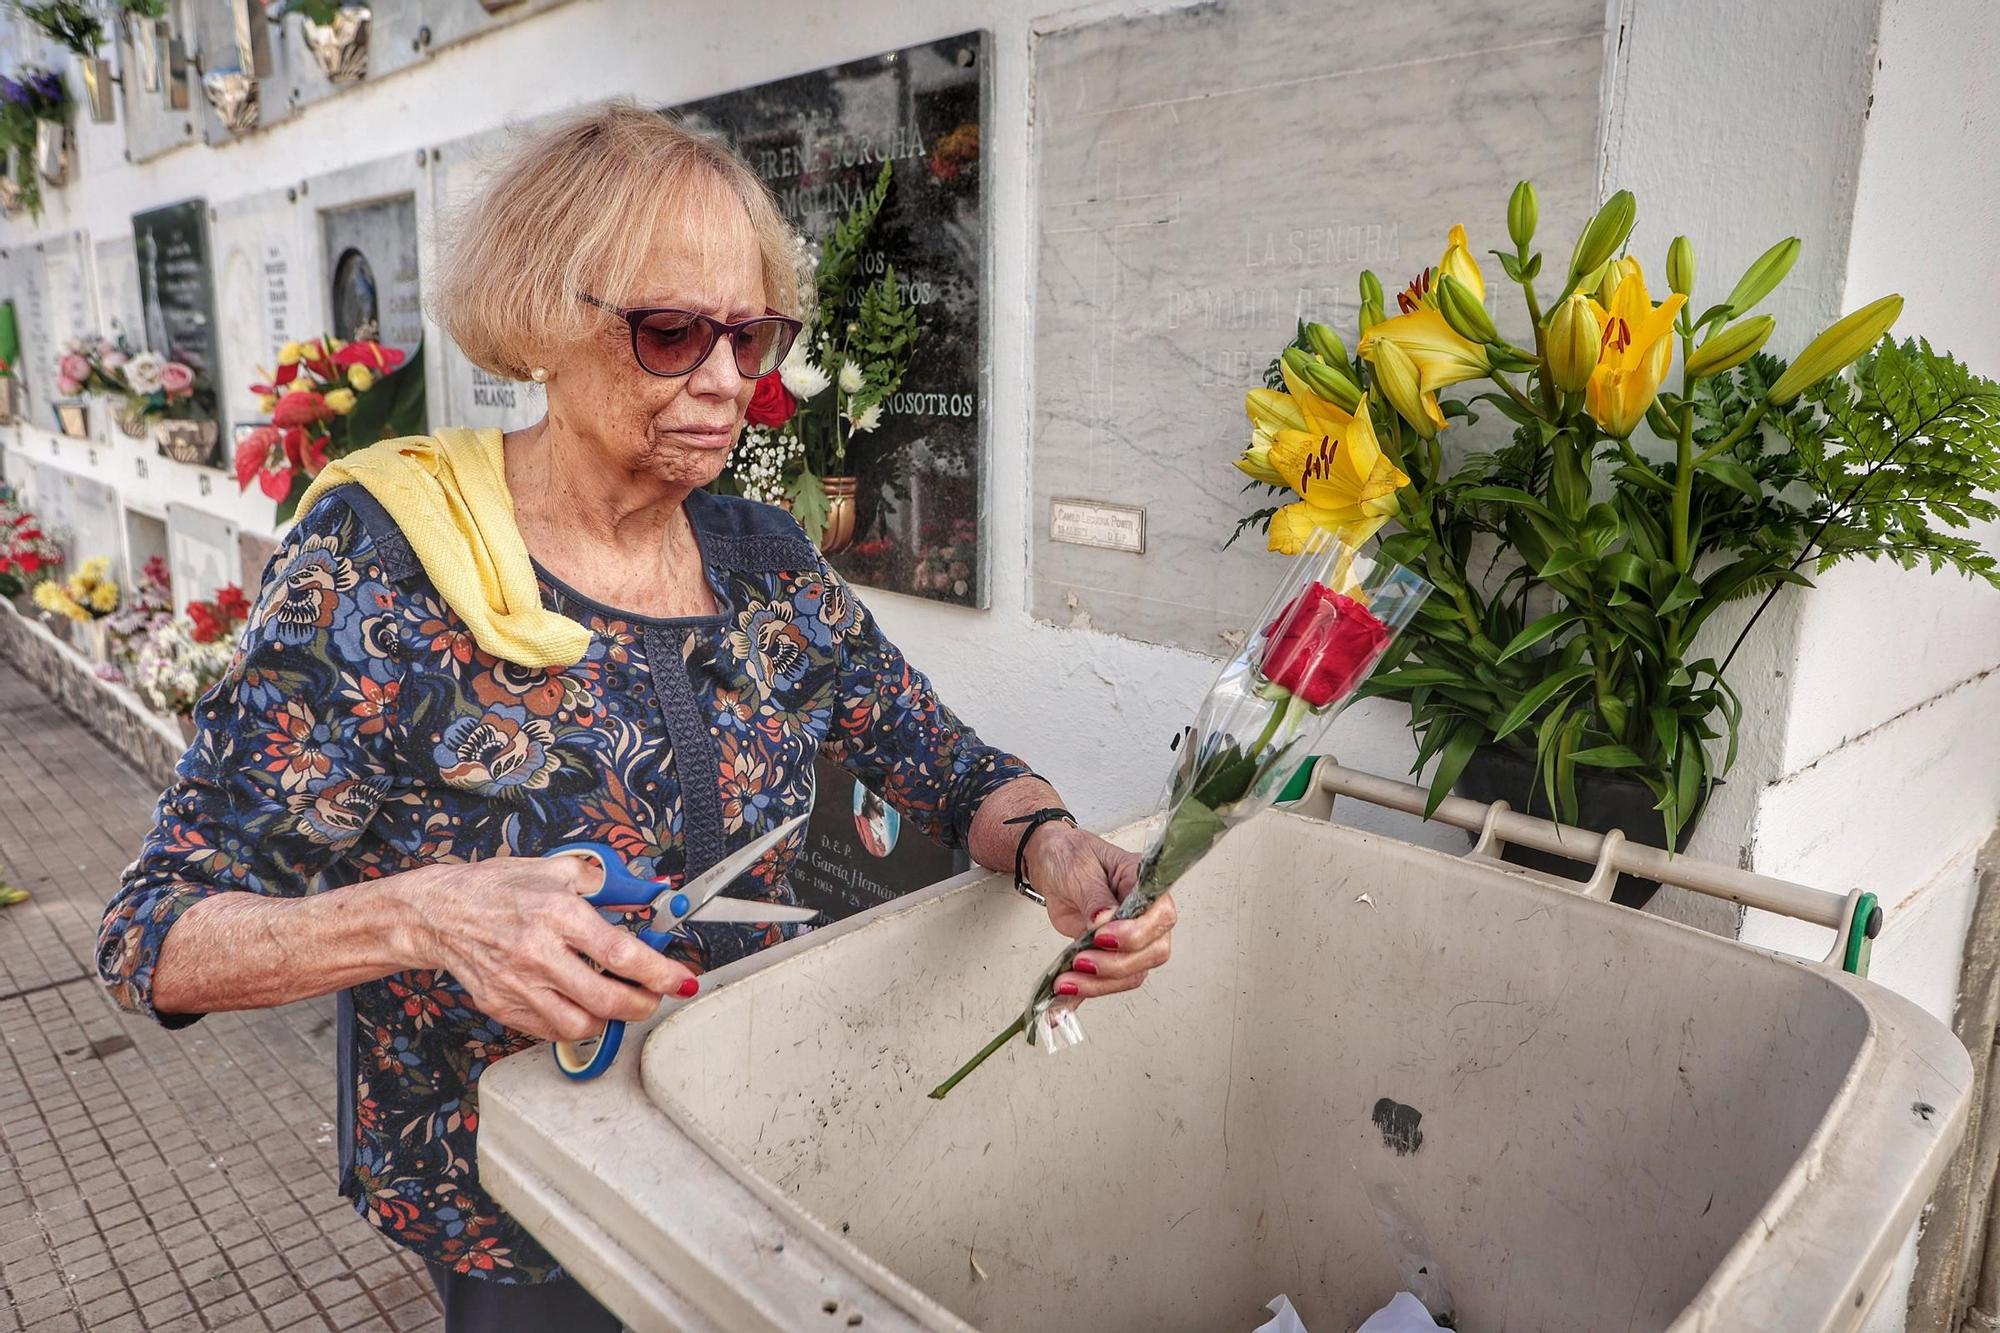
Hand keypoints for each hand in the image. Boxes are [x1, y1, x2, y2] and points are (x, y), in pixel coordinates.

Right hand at [408, 854, 698, 1042]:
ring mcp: (517, 985)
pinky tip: (582, 1005)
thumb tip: (647, 895)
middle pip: (607, 1000)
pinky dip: (575, 1023)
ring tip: (619, 1002)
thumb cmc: (498, 888)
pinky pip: (550, 1030)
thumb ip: (605, 885)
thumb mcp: (556, 870)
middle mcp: (538, 953)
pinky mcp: (501, 1007)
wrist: (440, 913)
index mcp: (557, 914)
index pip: (622, 953)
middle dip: (644, 1004)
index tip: (682, 979)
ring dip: (611, 1019)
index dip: (660, 972)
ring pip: (581, 1025)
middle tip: (656, 997)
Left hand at [1026, 825, 1175, 1000]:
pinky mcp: (1108, 956)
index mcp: (1145, 884)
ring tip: (1064, 981)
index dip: (1135, 933)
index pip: (1159, 917)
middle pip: (1151, 953)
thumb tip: (1104, 919)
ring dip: (1098, 984)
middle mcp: (1146, 915)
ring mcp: (1129, 939)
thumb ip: (1094, 895)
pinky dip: (1084, 994)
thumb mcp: (1080, 867)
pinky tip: (1063, 1003)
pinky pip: (1104, 982)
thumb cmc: (1071, 855)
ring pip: (1131, 974)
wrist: (1050, 863)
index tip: (1101, 936)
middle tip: (1081, 960)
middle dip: (1116, 964)